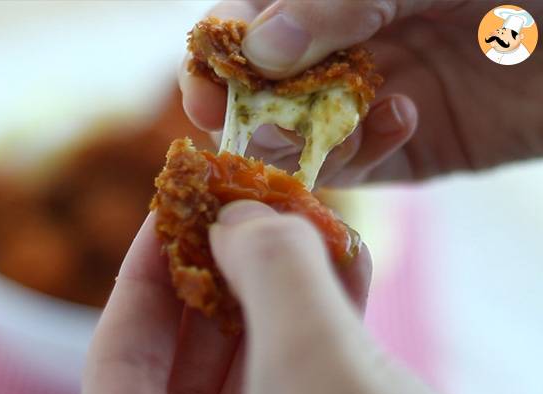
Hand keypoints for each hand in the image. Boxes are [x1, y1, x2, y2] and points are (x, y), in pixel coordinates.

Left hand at [75, 200, 478, 393]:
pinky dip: (320, 326)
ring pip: (250, 369)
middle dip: (220, 275)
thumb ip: (273, 274)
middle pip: (183, 363)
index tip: (171, 207)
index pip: (118, 361)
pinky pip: (299, 386)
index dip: (142, 274)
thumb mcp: (323, 369)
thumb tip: (239, 215)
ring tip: (302, 226)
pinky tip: (344, 270)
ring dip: (279, 293)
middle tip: (241, 208)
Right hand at [180, 0, 542, 186]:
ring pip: (301, 134)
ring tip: (320, 129)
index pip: (248, 26)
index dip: (218, 56)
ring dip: (301, 139)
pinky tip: (403, 114)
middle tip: (244, 127)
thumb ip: (335, 0)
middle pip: (263, 89)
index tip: (204, 86)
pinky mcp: (405, 144)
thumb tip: (256, 50)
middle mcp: (339, 46)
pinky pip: (359, 163)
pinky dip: (363, 151)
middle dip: (248, 110)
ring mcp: (367, 98)